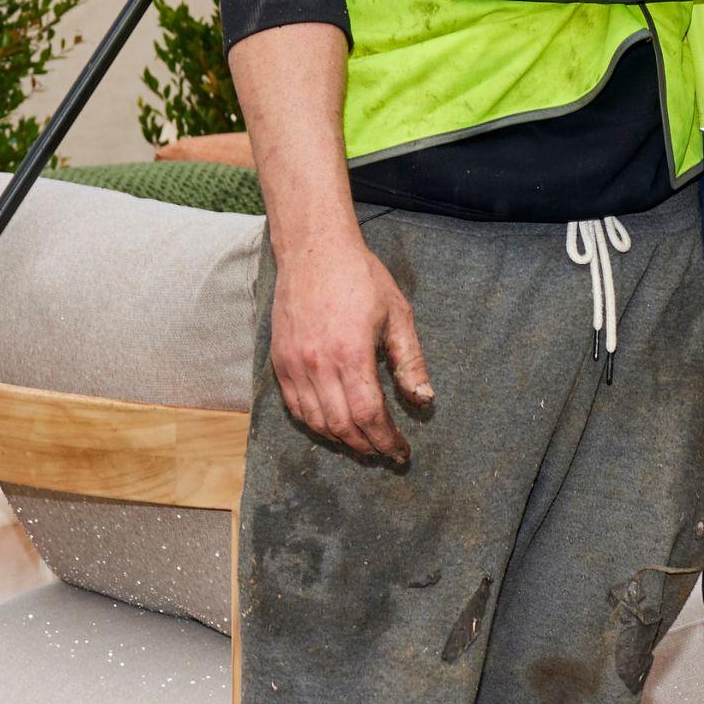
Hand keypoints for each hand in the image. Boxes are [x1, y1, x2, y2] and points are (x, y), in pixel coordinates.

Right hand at [267, 222, 434, 460]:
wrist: (314, 251)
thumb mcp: (397, 315)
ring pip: (316, 422)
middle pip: (342, 426)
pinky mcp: (279, 361)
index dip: (387, 440)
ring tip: (364, 443)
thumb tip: (424, 401)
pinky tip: (334, 425)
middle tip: (386, 452)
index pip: (369, 416)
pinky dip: (315, 424)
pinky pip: (295, 407)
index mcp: (351, 354)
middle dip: (367, 447)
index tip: (402, 451)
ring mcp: (293, 365)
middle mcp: (318, 365)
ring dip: (341, 440)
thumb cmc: (361, 278)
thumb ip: (410, 362)